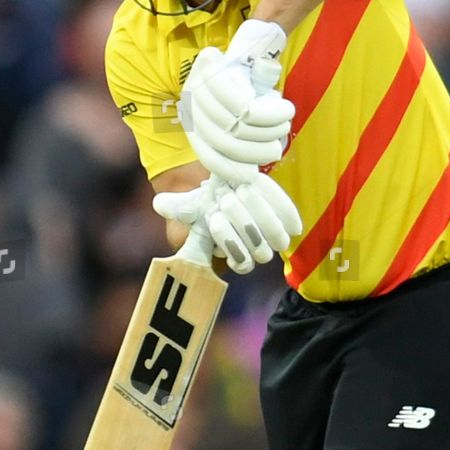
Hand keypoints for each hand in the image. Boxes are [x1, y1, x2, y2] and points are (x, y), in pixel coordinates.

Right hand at [153, 173, 302, 274]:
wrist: (231, 189)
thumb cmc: (209, 203)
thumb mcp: (191, 206)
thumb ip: (177, 208)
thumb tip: (159, 204)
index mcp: (234, 253)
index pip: (241, 264)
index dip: (229, 245)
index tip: (213, 218)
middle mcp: (256, 250)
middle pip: (260, 252)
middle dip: (243, 224)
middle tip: (227, 199)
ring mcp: (274, 238)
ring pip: (276, 238)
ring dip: (262, 214)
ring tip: (244, 190)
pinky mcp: (288, 221)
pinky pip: (290, 218)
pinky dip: (281, 205)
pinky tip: (263, 186)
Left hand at [179, 21, 293, 183]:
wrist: (252, 50)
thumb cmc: (248, 91)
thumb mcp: (236, 121)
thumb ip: (235, 145)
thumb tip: (244, 177)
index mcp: (192, 120)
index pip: (209, 156)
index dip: (232, 170)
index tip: (252, 175)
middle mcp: (191, 104)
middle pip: (227, 142)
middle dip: (257, 152)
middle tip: (275, 149)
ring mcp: (201, 87)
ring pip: (242, 127)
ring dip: (269, 131)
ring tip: (283, 125)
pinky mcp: (219, 72)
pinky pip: (252, 109)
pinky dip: (273, 114)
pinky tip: (286, 110)